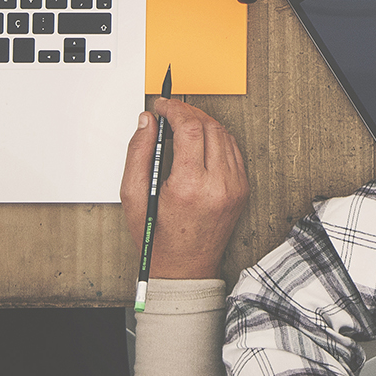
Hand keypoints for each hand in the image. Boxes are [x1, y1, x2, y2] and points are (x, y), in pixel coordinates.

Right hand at [120, 97, 248, 279]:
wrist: (185, 268)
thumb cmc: (158, 238)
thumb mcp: (134, 195)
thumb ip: (138, 152)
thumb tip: (147, 122)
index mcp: (190, 186)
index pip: (189, 128)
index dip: (174, 109)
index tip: (162, 106)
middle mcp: (218, 185)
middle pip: (209, 126)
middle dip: (187, 112)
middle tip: (169, 113)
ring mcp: (234, 187)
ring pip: (224, 135)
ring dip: (202, 123)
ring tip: (182, 125)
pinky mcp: (241, 190)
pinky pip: (233, 150)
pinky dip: (217, 138)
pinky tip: (200, 141)